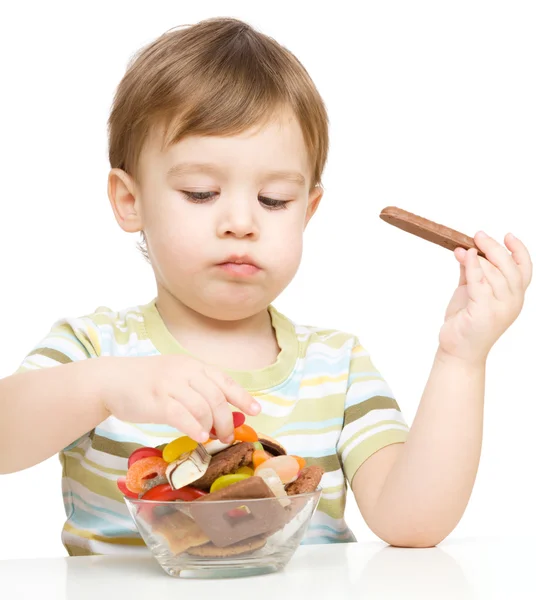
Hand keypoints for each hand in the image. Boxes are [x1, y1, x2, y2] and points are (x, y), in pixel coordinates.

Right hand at [98, 355, 260, 443]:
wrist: (111, 380)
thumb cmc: (146, 382)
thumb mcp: (175, 377)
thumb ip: (198, 390)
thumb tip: (225, 413)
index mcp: (193, 365)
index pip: (225, 381)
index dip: (243, 397)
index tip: (255, 411)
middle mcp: (184, 372)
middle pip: (217, 397)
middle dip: (227, 419)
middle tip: (227, 435)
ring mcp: (170, 385)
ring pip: (203, 407)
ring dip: (212, 426)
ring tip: (211, 437)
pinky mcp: (156, 401)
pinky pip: (183, 416)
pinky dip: (195, 428)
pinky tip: (200, 437)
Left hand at [439, 231, 531, 363]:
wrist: (457, 350)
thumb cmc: (466, 322)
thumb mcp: (471, 293)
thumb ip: (473, 273)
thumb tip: (467, 250)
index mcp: (514, 297)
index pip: (525, 269)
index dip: (519, 250)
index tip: (507, 235)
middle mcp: (512, 302)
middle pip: (510, 267)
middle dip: (494, 247)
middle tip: (478, 235)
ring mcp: (500, 308)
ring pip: (495, 273)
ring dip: (480, 257)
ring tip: (465, 248)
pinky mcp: (483, 312)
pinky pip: (479, 283)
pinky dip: (473, 266)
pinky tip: (465, 256)